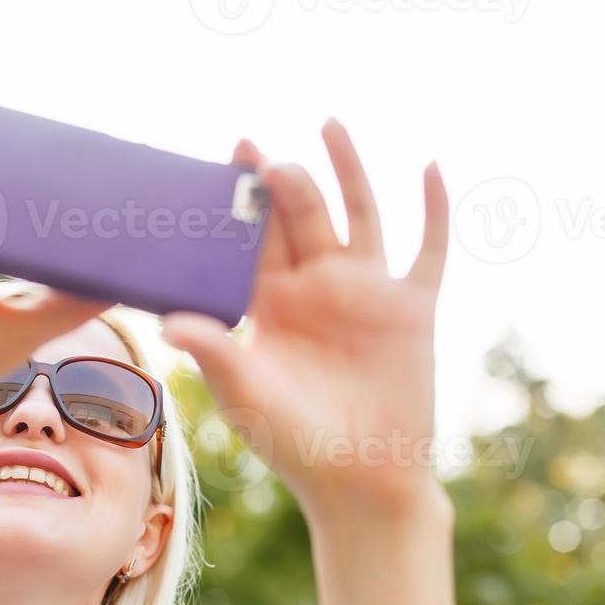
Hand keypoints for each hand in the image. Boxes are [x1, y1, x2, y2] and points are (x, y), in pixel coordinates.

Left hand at [160, 120, 449, 519]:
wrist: (360, 482)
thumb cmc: (293, 445)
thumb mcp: (247, 396)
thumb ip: (216, 353)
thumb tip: (170, 323)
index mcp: (270, 305)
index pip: (252, 240)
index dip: (241, 202)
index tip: (226, 160)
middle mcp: (316, 288)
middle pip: (300, 215)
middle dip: (281, 180)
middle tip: (256, 149)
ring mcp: (366, 293)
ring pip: (359, 214)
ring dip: (347, 169)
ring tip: (328, 123)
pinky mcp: (412, 308)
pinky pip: (428, 249)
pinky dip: (433, 209)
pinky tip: (429, 166)